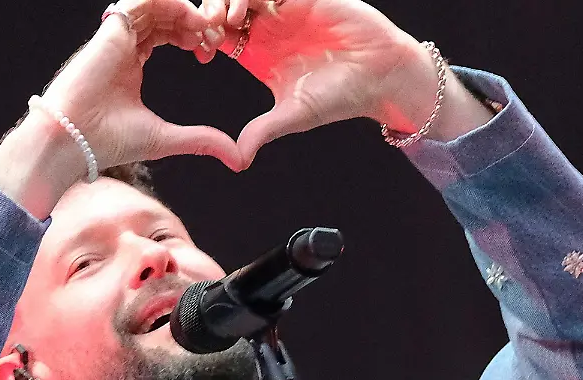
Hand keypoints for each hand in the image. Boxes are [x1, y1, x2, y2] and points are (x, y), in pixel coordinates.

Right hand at [0, 0, 242, 216]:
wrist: (73, 141)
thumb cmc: (109, 142)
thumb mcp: (168, 139)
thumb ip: (202, 140)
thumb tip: (240, 160)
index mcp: (131, 64)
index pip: (165, 34)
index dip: (192, 35)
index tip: (210, 53)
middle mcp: (123, 47)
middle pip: (163, 15)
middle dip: (193, 21)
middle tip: (216, 39)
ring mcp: (115, 37)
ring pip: (154, 5)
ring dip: (185, 11)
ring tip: (205, 30)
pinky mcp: (111, 32)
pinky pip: (140, 2)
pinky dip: (167, 2)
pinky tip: (189, 19)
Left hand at [196, 0, 441, 165]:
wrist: (381, 74)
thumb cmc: (340, 97)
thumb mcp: (294, 116)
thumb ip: (262, 132)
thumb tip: (237, 161)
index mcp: (257, 54)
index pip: (216, 36)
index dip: (202, 38)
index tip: (201, 51)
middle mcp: (267, 29)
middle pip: (222, 8)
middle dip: (208, 13)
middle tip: (209, 28)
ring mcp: (285, 8)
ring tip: (230, 18)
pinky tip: (252, 7)